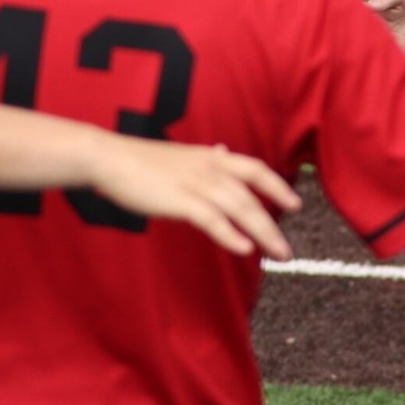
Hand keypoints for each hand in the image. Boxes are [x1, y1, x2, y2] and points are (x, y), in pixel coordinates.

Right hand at [90, 143, 301, 260]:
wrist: (107, 157)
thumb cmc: (139, 160)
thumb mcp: (180, 155)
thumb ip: (204, 158)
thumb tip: (222, 150)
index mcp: (211, 157)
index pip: (254, 169)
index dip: (277, 186)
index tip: (296, 204)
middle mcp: (210, 168)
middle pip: (252, 196)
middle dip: (273, 223)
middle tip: (287, 250)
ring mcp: (195, 183)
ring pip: (239, 208)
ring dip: (261, 232)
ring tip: (277, 254)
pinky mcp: (178, 199)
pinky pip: (211, 218)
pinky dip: (230, 233)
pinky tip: (243, 248)